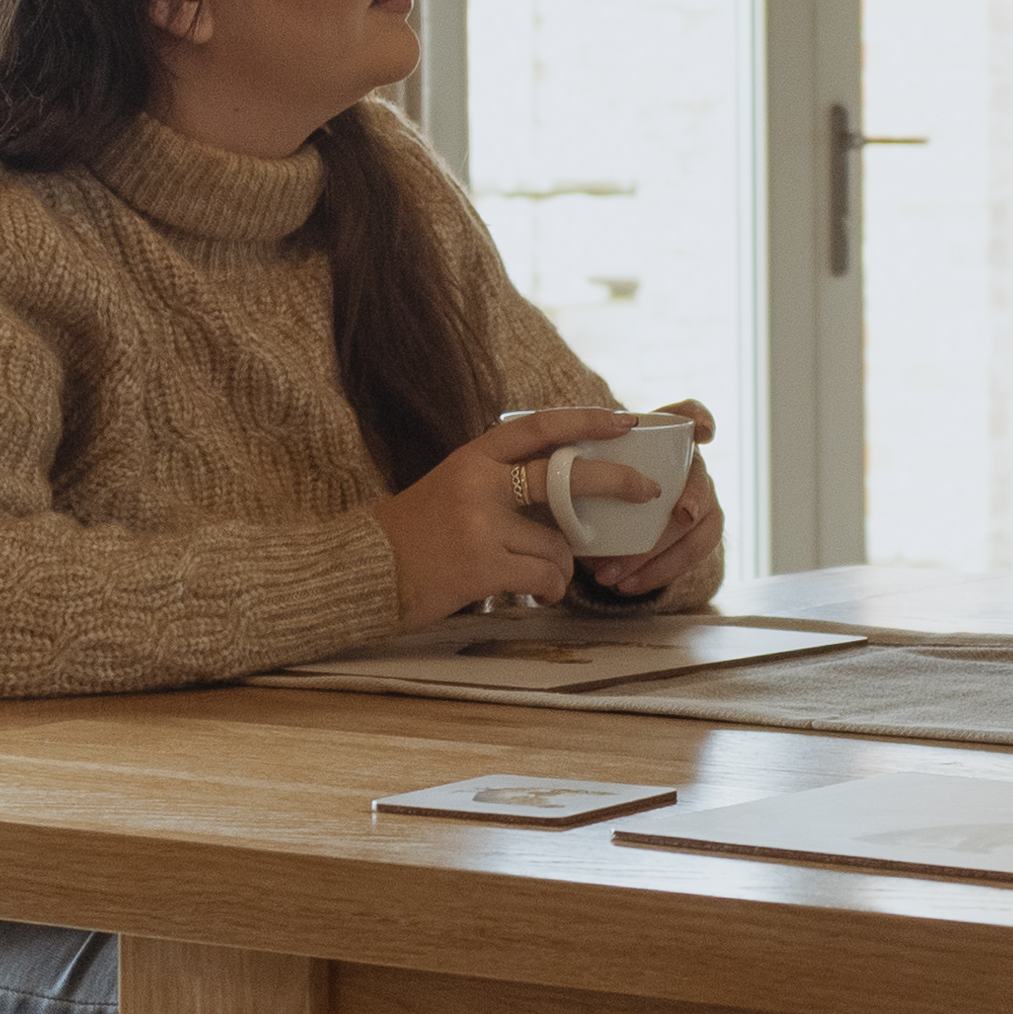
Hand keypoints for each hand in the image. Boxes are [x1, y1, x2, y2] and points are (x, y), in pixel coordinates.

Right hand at [382, 406, 620, 620]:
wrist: (364, 569)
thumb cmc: (415, 533)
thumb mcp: (454, 487)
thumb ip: (502, 481)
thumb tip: (567, 488)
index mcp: (473, 457)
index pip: (538, 426)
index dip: (587, 419)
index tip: (625, 420)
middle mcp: (478, 483)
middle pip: (566, 476)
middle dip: (616, 480)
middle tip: (647, 490)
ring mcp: (480, 524)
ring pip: (559, 542)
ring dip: (563, 565)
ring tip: (546, 577)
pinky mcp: (482, 565)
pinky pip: (544, 576)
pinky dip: (550, 588)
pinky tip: (538, 594)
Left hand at [576, 399, 719, 602]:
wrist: (593, 516)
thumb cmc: (582, 482)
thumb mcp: (570, 467)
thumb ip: (567, 461)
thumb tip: (555, 474)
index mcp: (660, 440)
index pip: (687, 414)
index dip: (700, 418)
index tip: (702, 431)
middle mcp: (686, 466)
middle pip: (700, 476)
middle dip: (696, 494)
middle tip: (681, 513)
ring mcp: (697, 501)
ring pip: (701, 525)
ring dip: (665, 551)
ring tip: (621, 573)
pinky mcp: (695, 535)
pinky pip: (691, 556)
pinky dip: (660, 573)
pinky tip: (628, 586)